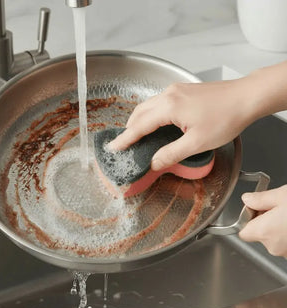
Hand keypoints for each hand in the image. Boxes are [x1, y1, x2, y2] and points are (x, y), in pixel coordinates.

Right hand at [108, 79, 257, 170]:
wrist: (247, 97)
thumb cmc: (226, 117)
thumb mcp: (197, 143)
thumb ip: (171, 154)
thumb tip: (154, 163)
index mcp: (169, 107)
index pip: (139, 125)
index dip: (125, 139)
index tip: (113, 147)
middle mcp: (169, 95)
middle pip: (139, 112)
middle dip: (129, 129)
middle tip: (124, 144)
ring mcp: (176, 90)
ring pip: (148, 106)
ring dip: (139, 121)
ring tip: (136, 136)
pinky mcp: (183, 90)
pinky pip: (158, 102)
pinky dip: (150, 114)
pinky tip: (155, 124)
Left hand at [239, 185, 286, 256]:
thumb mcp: (282, 195)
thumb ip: (261, 198)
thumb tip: (247, 199)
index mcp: (264, 231)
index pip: (242, 231)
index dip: (248, 220)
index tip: (257, 211)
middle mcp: (274, 246)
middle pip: (260, 235)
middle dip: (266, 222)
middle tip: (278, 209)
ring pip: (275, 240)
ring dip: (279, 229)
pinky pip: (286, 244)